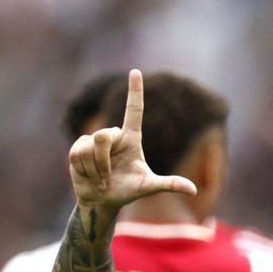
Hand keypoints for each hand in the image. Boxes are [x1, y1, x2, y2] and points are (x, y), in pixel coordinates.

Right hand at [68, 69, 195, 208]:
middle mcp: (113, 136)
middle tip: (108, 178)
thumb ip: (169, 185)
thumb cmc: (127, 190)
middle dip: (104, 161)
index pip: (134, 110)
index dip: (135, 91)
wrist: (101, 200)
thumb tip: (193, 190)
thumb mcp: (148, 187)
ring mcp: (93, 140)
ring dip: (95, 169)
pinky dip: (85, 169)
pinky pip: (78, 153)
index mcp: (132, 139)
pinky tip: (88, 176)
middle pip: (104, 135)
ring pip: (90, 147)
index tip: (136, 71)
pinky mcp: (78, 147)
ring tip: (101, 178)